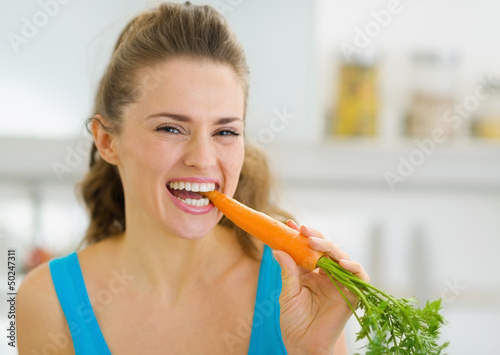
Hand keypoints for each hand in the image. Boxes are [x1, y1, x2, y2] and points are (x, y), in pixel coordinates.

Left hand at [275, 220, 368, 354]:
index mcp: (311, 273)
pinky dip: (353, 267)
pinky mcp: (353, 293)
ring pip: (341, 257)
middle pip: (326, 250)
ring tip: (313, 242)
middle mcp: (327, 275)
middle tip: (303, 229)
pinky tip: (340, 262)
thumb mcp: (288, 293)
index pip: (308, 249)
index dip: (301, 236)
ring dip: (329, 247)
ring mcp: (341, 282)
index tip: (290, 224)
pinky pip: (359, 276)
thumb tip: (277, 249)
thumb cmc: (294, 322)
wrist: (303, 345)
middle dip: (315, 237)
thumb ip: (288, 272)